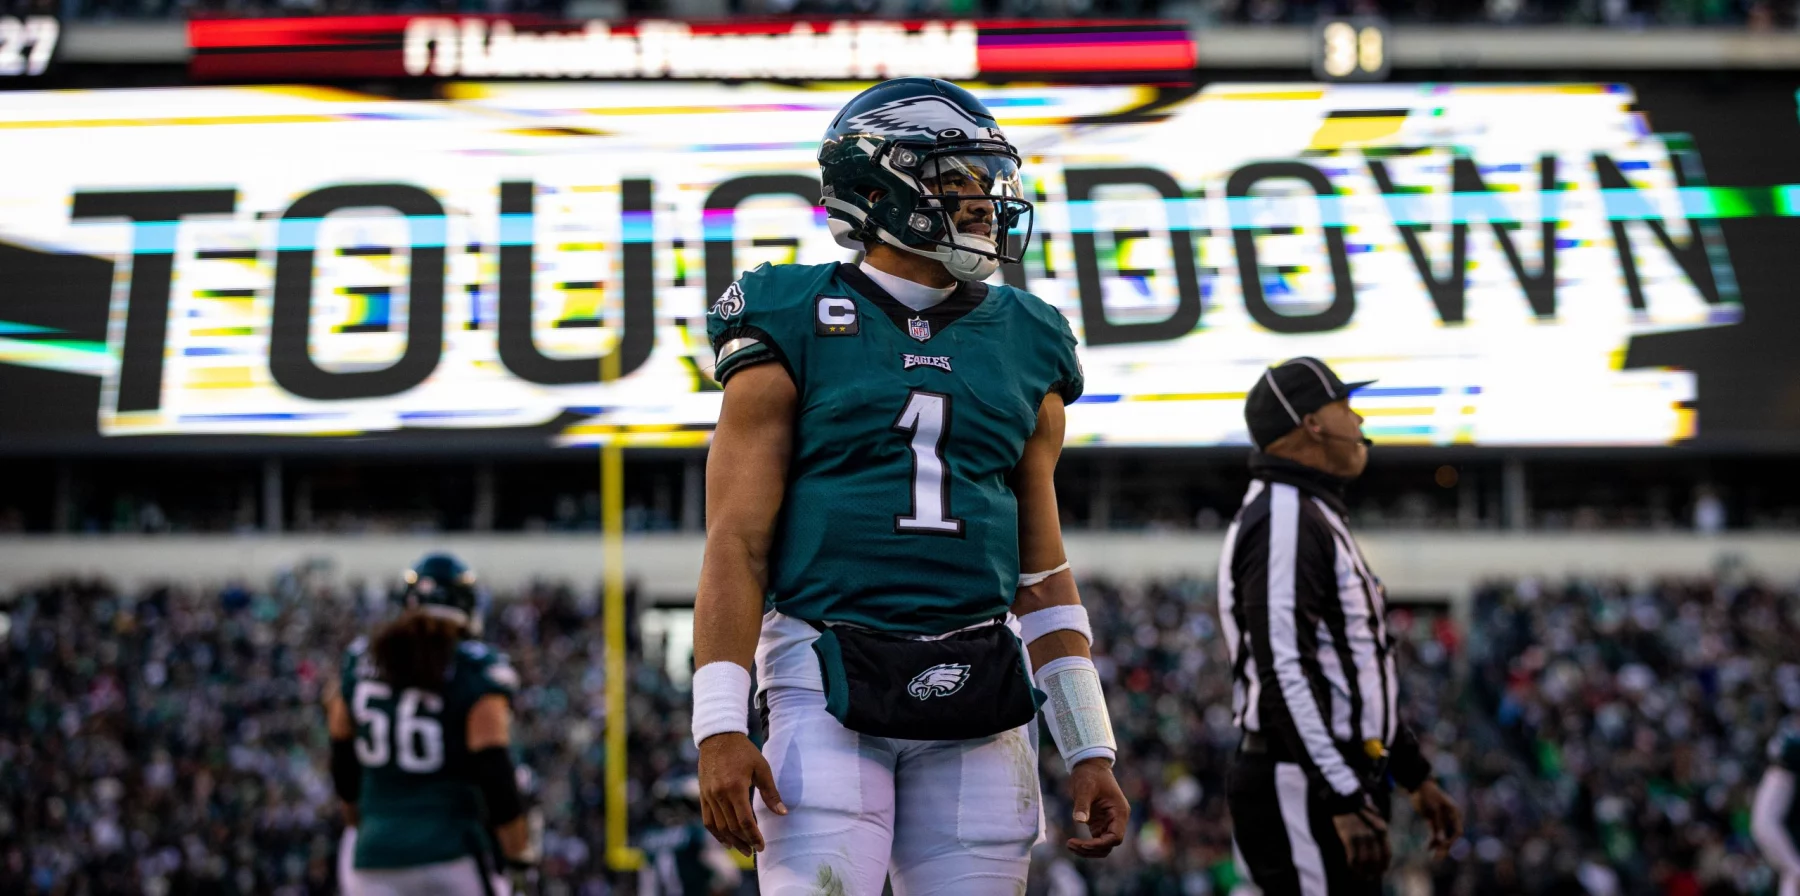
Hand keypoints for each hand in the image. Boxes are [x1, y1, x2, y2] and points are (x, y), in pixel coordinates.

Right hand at [698, 733, 785, 856]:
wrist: (718, 737)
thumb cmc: (743, 751)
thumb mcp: (762, 768)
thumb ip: (771, 792)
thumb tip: (782, 812)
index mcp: (735, 787)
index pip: (744, 821)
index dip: (754, 836)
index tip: (761, 846)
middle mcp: (719, 794)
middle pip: (731, 827)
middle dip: (744, 841)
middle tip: (755, 850)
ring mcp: (708, 796)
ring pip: (719, 826)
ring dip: (731, 841)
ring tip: (743, 849)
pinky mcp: (702, 795)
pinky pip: (708, 820)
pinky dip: (716, 833)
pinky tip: (725, 840)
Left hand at [1064, 757, 1128, 857]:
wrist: (1090, 766)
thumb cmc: (1089, 774)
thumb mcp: (1084, 787)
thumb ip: (1082, 804)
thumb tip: (1078, 820)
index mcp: (1120, 812)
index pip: (1115, 837)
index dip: (1100, 844)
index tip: (1083, 843)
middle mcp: (1117, 820)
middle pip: (1109, 845)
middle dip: (1091, 849)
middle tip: (1071, 844)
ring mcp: (1108, 823)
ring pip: (1102, 846)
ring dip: (1088, 850)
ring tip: (1070, 845)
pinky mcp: (1099, 823)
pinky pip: (1096, 841)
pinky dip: (1085, 845)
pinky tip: (1072, 843)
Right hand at [1332, 808, 1389, 878]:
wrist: (1344, 797)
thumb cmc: (1358, 807)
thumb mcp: (1375, 817)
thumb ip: (1378, 830)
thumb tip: (1379, 846)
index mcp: (1382, 830)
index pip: (1387, 854)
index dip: (1384, 865)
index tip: (1381, 872)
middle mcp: (1374, 835)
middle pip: (1376, 860)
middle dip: (1373, 871)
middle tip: (1369, 877)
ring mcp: (1361, 836)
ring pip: (1364, 861)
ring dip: (1362, 871)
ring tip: (1359, 876)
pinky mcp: (1349, 837)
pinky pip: (1352, 857)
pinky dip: (1352, 865)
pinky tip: (1350, 868)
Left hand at [1408, 780, 1462, 859]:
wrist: (1417, 785)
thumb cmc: (1426, 795)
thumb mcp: (1432, 809)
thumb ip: (1438, 825)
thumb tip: (1441, 841)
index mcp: (1454, 813)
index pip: (1457, 831)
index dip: (1451, 841)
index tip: (1443, 847)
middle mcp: (1451, 817)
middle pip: (1450, 836)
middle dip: (1445, 847)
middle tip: (1437, 858)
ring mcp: (1443, 819)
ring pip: (1443, 836)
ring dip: (1439, 846)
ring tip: (1433, 857)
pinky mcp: (1434, 821)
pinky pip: (1436, 833)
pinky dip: (1433, 841)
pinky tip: (1428, 848)